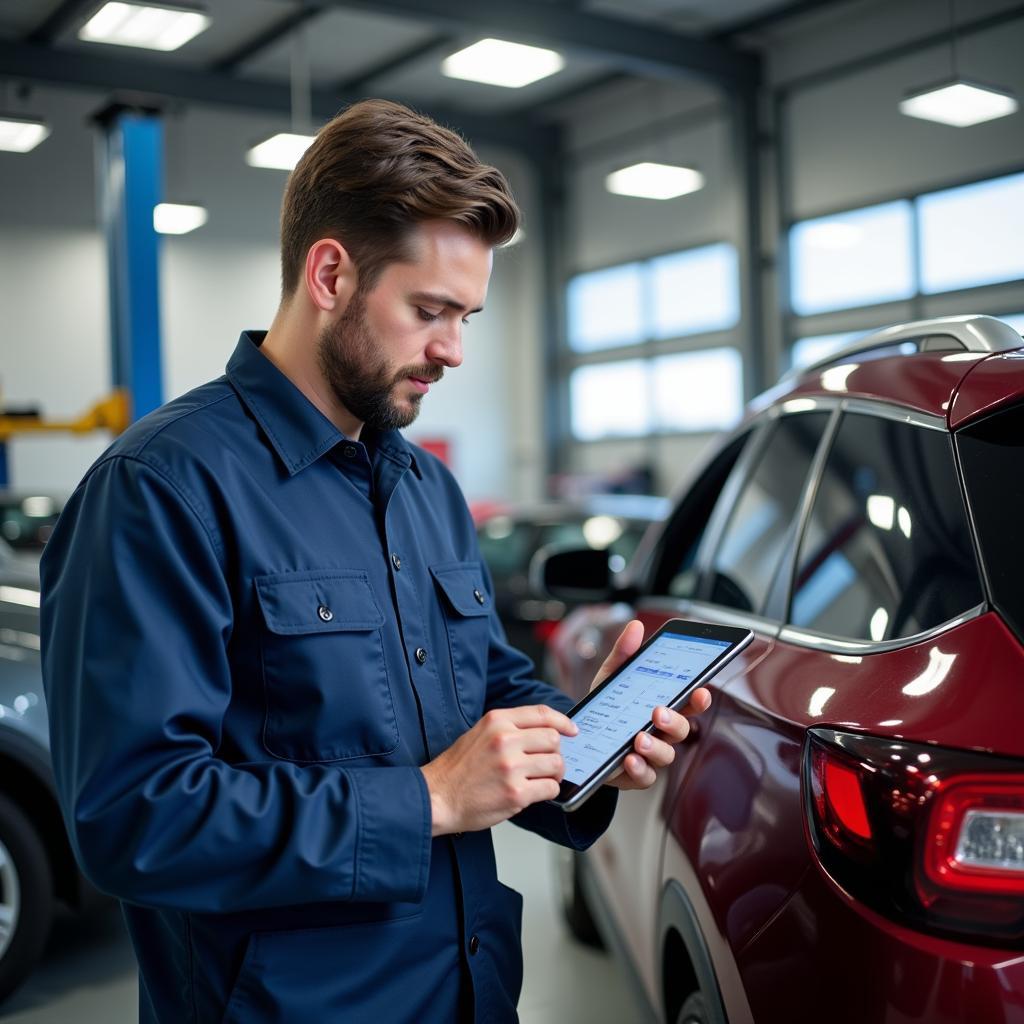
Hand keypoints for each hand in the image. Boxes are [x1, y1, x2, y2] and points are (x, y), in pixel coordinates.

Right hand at [421, 705, 577, 835]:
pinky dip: (547, 792)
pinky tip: (533, 792)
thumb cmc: (458, 769)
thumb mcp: (479, 734)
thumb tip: (544, 731)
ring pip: (556, 764)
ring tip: (539, 779)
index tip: (572, 730)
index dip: (563, 722)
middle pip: (553, 739)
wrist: (437, 797)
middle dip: (555, 753)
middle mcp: (505, 740)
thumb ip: (509, 729)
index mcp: (497, 721)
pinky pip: (550, 788)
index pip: (542, 714)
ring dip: (553, 774)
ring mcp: (511, 767)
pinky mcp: (515, 793)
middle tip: (546, 764)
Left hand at [589, 620, 712, 791]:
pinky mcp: (635, 775)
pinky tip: (628, 759)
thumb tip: (635, 626)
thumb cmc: (606, 708)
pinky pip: (645, 776)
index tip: (701, 691)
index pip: (688, 704)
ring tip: (639, 739)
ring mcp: (651, 756)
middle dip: (675, 722)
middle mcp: (661, 733)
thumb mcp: (611, 677)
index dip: (698, 699)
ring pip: (666, 755)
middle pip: (681, 730)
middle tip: (658, 713)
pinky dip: (639, 769)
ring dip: (655, 747)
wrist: (578, 739)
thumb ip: (623, 653)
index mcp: (662, 707)